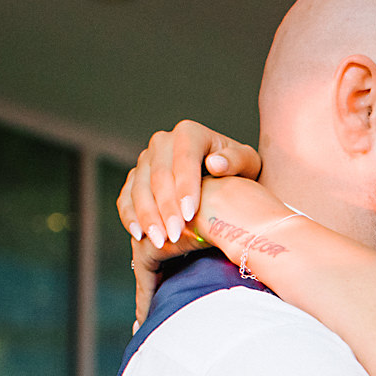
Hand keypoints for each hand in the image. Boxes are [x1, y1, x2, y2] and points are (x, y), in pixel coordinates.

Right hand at [119, 119, 260, 249]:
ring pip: (139, 188)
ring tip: (161, 241)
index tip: (189, 214)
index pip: (184, 159)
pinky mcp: (136, 177)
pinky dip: (131, 216)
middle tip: (175, 235)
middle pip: (159, 176)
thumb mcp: (248, 163)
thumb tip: (215, 164)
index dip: (185, 187)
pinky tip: (140, 235)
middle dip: (166, 208)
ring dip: (148, 216)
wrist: (225, 176)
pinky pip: (127, 197)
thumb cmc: (240, 170)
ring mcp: (146, 159)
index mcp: (190, 134)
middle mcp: (163, 142)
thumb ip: (236, 160)